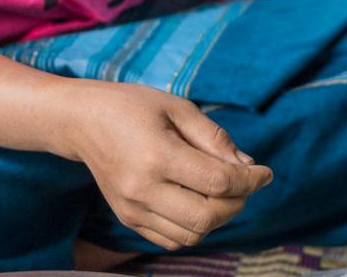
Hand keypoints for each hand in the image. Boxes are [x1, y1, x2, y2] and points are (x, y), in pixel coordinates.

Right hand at [63, 82, 272, 249]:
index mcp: (157, 155)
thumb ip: (215, 138)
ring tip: (220, 192)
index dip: (250, 181)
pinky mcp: (127, 219)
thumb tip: (247, 167)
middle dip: (237, 203)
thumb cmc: (132, 107)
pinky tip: (197, 201)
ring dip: (217, 218)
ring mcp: (132, 209)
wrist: (82, 121)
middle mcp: (142, 189)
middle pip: (207, 217)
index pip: (218, 182)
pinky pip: (171, 239)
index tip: (265, 173)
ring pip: (191, 235)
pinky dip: (194, 227)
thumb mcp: (177, 107)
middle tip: (243, 183)